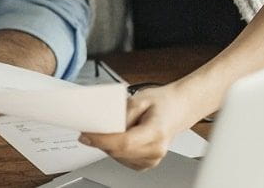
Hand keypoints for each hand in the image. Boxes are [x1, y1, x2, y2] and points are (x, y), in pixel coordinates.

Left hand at [77, 82, 201, 170]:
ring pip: (117, 157)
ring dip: (107, 144)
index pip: (124, 143)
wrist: (177, 109)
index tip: (86, 134)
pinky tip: (119, 136)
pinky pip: (121, 159)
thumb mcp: (139, 99)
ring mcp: (151, 160)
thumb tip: (102, 124)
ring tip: (113, 128)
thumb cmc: (161, 103)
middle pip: (117, 152)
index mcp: (156, 133)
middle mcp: (155, 151)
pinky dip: (115, 148)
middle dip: (100, 140)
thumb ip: (120, 113)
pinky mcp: (145, 164)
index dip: (101, 140)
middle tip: (91, 127)